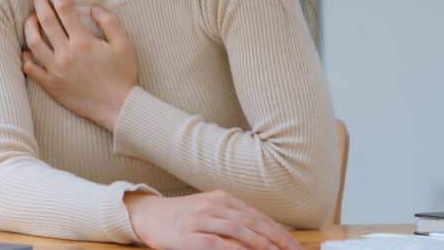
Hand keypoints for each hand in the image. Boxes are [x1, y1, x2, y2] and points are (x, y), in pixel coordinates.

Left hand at [20, 0, 136, 129]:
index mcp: (84, 42)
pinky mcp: (51, 85)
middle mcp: (66, 54)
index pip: (65, 10)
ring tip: (31, 17)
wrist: (118, 108)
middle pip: (45, 21)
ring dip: (29, 26)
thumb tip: (94, 6)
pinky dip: (24, 56)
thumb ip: (109, 22)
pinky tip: (25, 48)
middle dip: (39, 3)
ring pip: (33, 42)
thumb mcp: (124, 45)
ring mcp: (56, 70)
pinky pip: (31, 69)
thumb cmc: (123, 75)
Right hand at [124, 191, 302, 249]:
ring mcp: (200, 219)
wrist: (149, 215)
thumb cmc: (182, 217)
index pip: (258, 216)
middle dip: (276, 239)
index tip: (294, 246)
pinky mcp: (188, 236)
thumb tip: (266, 233)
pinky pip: (215, 243)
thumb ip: (234, 218)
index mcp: (222, 198)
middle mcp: (214, 205)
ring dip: (260, 243)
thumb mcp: (210, 210)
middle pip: (252, 222)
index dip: (278, 232)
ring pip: (237, 230)